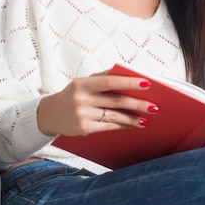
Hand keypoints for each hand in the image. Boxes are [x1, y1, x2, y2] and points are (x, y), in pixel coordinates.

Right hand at [37, 71, 158, 136]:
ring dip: (133, 118)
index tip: (147, 83)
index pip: (110, 81)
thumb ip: (104, 77)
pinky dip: (122, 126)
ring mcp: (82, 114)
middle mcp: (81, 98)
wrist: (50, 114)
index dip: (129, 82)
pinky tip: (132, 125)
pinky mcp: (83, 128)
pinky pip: (108, 127)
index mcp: (83, 83)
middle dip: (137, 104)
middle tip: (154, 107)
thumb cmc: (73, 94)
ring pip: (114, 116)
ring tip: (146, 119)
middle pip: (116, 101)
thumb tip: (131, 76)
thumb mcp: (84, 82)